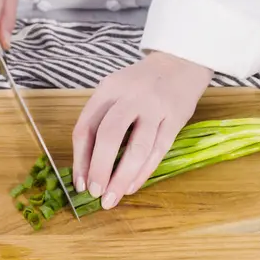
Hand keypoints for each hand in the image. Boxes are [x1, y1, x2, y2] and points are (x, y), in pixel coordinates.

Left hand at [72, 51, 213, 209]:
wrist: (180, 62)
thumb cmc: (141, 83)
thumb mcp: (115, 90)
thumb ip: (101, 119)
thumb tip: (88, 165)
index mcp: (108, 89)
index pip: (86, 127)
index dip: (80, 159)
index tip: (79, 184)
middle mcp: (130, 97)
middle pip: (109, 136)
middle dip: (99, 169)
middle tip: (95, 193)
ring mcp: (155, 107)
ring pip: (137, 148)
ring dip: (122, 177)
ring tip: (113, 198)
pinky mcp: (175, 118)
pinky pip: (158, 150)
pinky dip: (143, 172)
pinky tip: (132, 186)